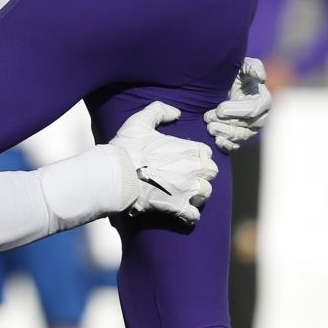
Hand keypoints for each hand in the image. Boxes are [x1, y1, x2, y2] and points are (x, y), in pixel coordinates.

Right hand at [110, 101, 217, 224]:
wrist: (116, 174)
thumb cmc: (127, 148)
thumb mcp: (140, 121)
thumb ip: (160, 111)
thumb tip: (176, 113)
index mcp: (188, 148)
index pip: (206, 153)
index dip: (197, 156)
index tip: (187, 160)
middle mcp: (192, 169)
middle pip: (211, 173)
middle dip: (202, 174)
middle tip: (188, 177)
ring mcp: (187, 189)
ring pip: (205, 193)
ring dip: (197, 194)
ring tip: (185, 194)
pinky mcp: (177, 207)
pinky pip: (193, 215)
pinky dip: (190, 216)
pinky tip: (183, 213)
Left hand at [204, 57, 271, 153]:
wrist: (222, 86)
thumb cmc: (236, 74)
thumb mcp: (243, 65)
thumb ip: (252, 67)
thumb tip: (261, 77)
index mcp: (263, 101)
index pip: (252, 110)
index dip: (235, 111)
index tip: (219, 108)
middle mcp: (260, 118)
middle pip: (245, 127)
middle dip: (225, 123)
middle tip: (207, 116)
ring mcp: (250, 129)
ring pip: (239, 137)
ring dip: (222, 133)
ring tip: (209, 126)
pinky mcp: (239, 137)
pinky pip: (235, 146)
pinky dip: (226, 145)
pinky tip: (217, 141)